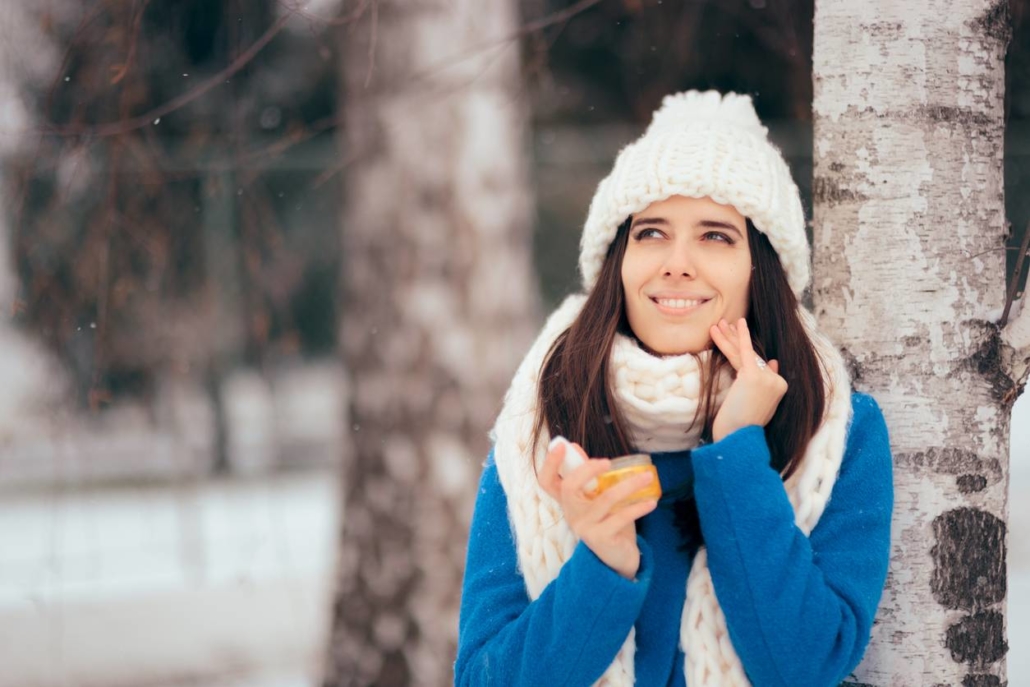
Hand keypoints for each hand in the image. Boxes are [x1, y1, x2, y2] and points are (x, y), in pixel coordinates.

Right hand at [537, 440, 656, 578]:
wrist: (618, 558)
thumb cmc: (607, 521)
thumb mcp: (595, 497)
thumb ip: (587, 475)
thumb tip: (575, 446)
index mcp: (567, 501)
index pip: (547, 482)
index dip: (550, 463)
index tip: (561, 445)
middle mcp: (571, 513)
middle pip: (568, 487)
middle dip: (587, 470)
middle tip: (607, 462)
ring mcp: (584, 527)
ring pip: (605, 499)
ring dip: (629, 485)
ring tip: (647, 477)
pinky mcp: (600, 538)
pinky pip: (621, 517)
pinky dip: (638, 507)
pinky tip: (651, 502)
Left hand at [708, 317, 787, 442]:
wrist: (737, 437)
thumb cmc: (741, 426)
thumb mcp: (758, 404)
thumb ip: (766, 384)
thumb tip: (774, 361)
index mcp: (779, 388)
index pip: (761, 365)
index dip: (745, 353)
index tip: (735, 337)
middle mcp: (776, 382)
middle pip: (753, 356)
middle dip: (738, 340)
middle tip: (727, 324)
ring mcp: (768, 379)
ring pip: (745, 353)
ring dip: (730, 337)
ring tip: (718, 324)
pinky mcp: (754, 376)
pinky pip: (745, 351)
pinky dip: (741, 335)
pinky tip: (738, 322)